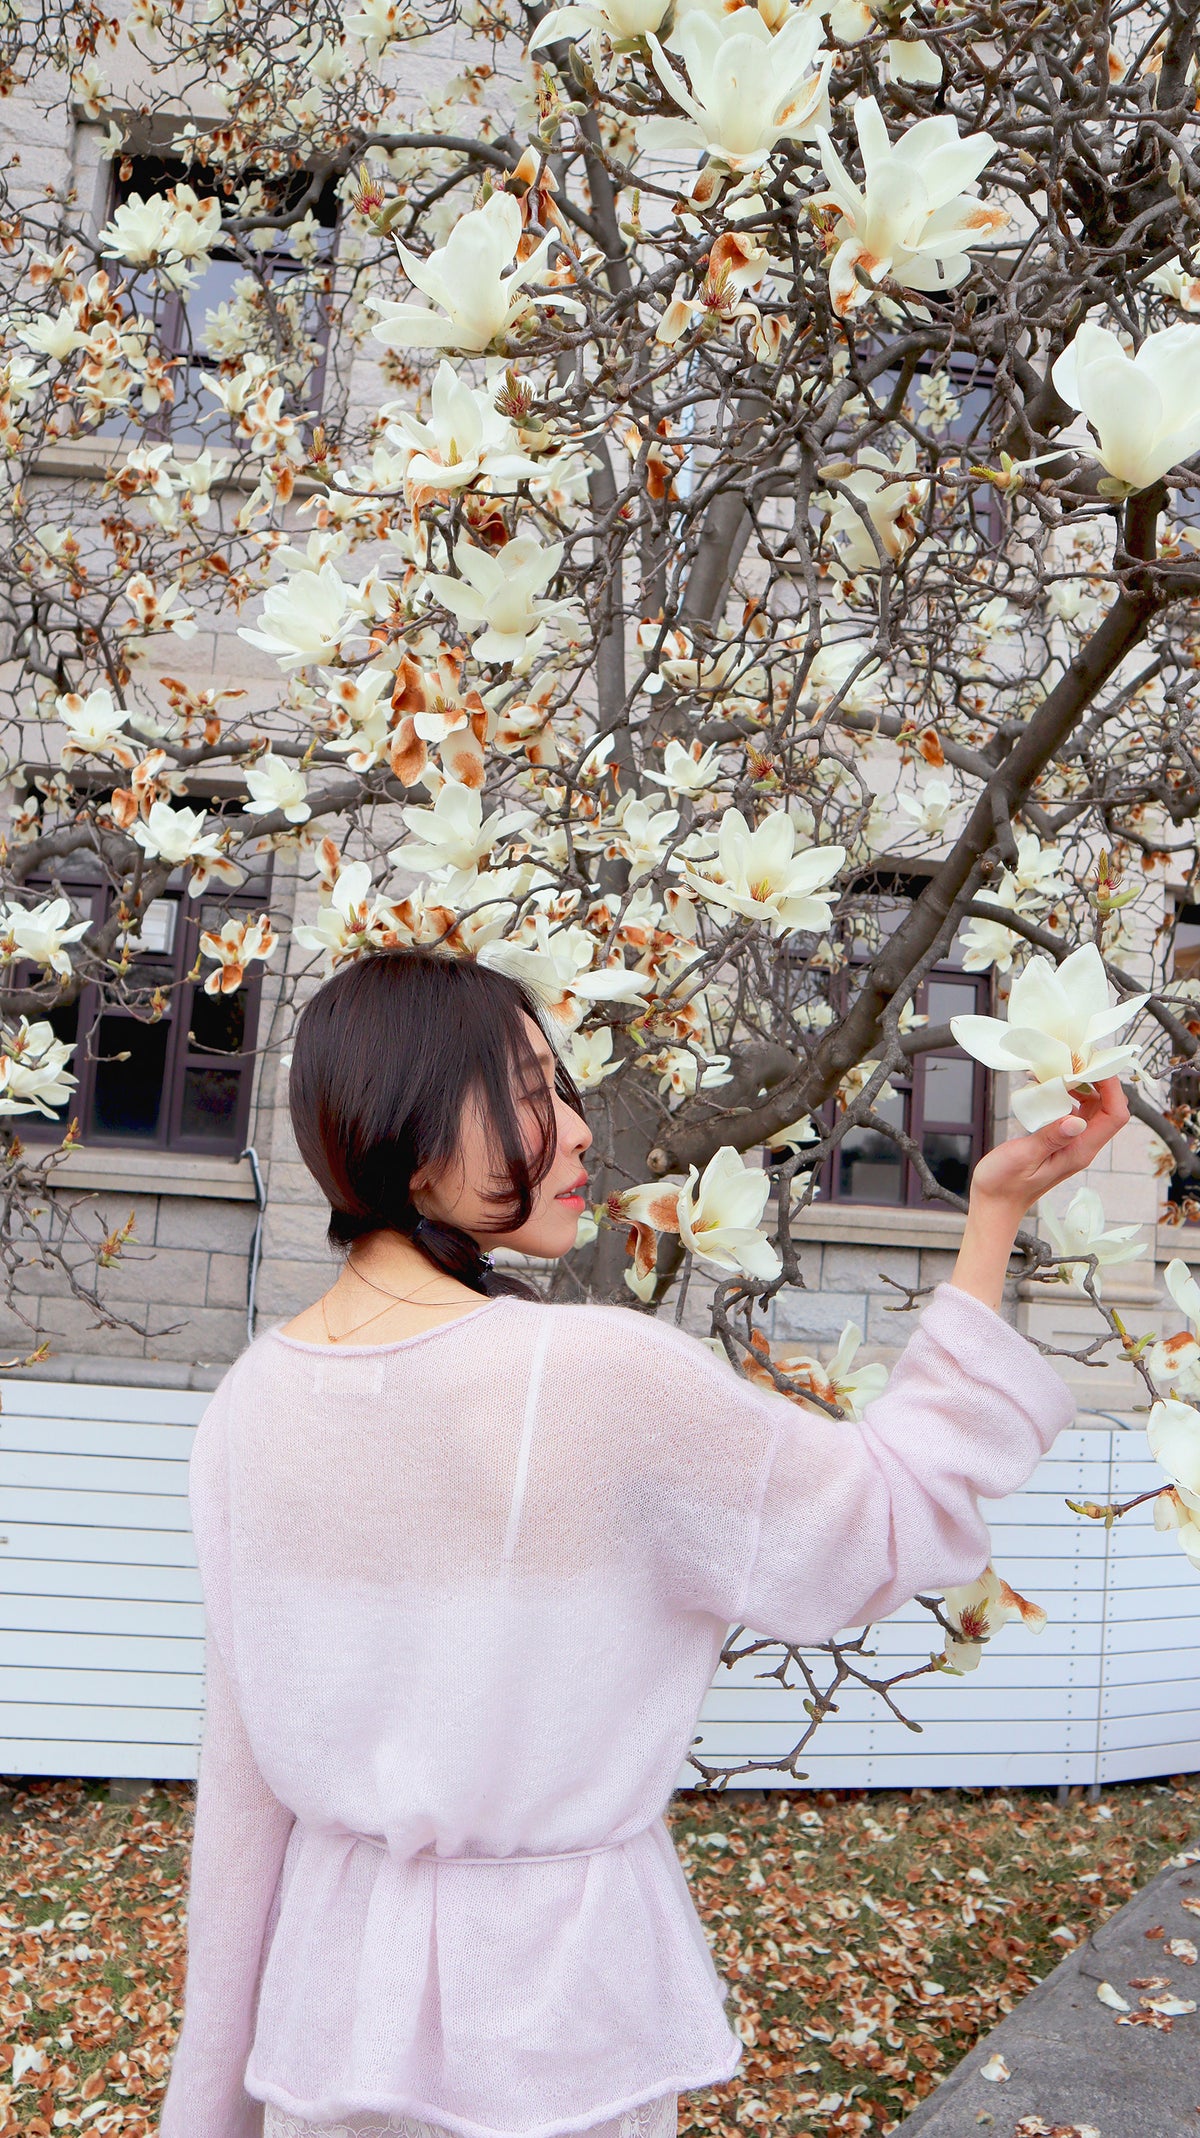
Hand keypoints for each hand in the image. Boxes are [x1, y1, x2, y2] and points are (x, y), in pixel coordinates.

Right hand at [967, 1076, 1130, 1221]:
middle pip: (1109, 1108)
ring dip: (1082, 1085)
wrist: (995, 1204)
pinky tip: (1046, 1085)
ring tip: (1061, 1068)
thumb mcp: (1023, 1157)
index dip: (1113, 1088)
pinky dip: (1066, 1094)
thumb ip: (1050, 1138)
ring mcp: (1072, 1143)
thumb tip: (1077, 1120)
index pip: (1115, 1116)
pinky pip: (1074, 1112)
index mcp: (1079, 1151)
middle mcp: (1082, 1146)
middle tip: (1077, 1059)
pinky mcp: (1061, 1140)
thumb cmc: (1004, 1184)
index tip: (1095, 1065)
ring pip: (1093, 1108)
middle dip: (1099, 1080)